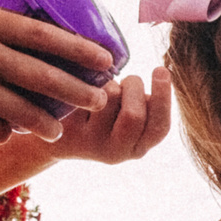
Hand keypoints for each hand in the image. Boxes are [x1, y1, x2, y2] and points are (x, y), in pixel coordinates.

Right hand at [0, 0, 111, 138]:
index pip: (45, 35)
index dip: (80, 48)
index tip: (106, 58)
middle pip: (42, 76)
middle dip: (77, 91)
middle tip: (99, 99)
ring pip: (21, 110)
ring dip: (46, 123)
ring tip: (58, 129)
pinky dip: (5, 131)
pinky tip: (11, 131)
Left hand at [43, 66, 172, 164]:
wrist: (57, 131)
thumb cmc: (102, 113)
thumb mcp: (127, 114)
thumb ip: (145, 103)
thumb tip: (162, 73)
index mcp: (138, 147)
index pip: (159, 127)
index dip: (163, 98)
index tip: (161, 68)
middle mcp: (117, 152)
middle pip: (133, 116)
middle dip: (134, 87)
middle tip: (128, 80)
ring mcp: (91, 144)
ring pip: (108, 98)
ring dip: (109, 82)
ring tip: (101, 87)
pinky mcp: (68, 131)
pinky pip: (83, 93)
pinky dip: (86, 81)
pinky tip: (80, 89)